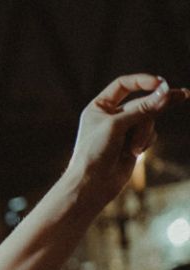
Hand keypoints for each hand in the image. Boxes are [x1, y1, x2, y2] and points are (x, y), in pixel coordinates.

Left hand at [66, 75, 187, 205]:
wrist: (92, 184)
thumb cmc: (95, 153)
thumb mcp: (117, 126)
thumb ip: (143, 109)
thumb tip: (167, 93)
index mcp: (99, 107)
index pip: (123, 85)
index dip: (142, 81)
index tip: (160, 83)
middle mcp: (111, 116)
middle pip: (142, 102)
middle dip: (158, 103)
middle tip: (183, 94)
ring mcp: (123, 130)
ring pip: (148, 120)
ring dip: (143, 134)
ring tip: (133, 149)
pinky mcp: (133, 143)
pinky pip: (150, 134)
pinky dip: (145, 142)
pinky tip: (133, 154)